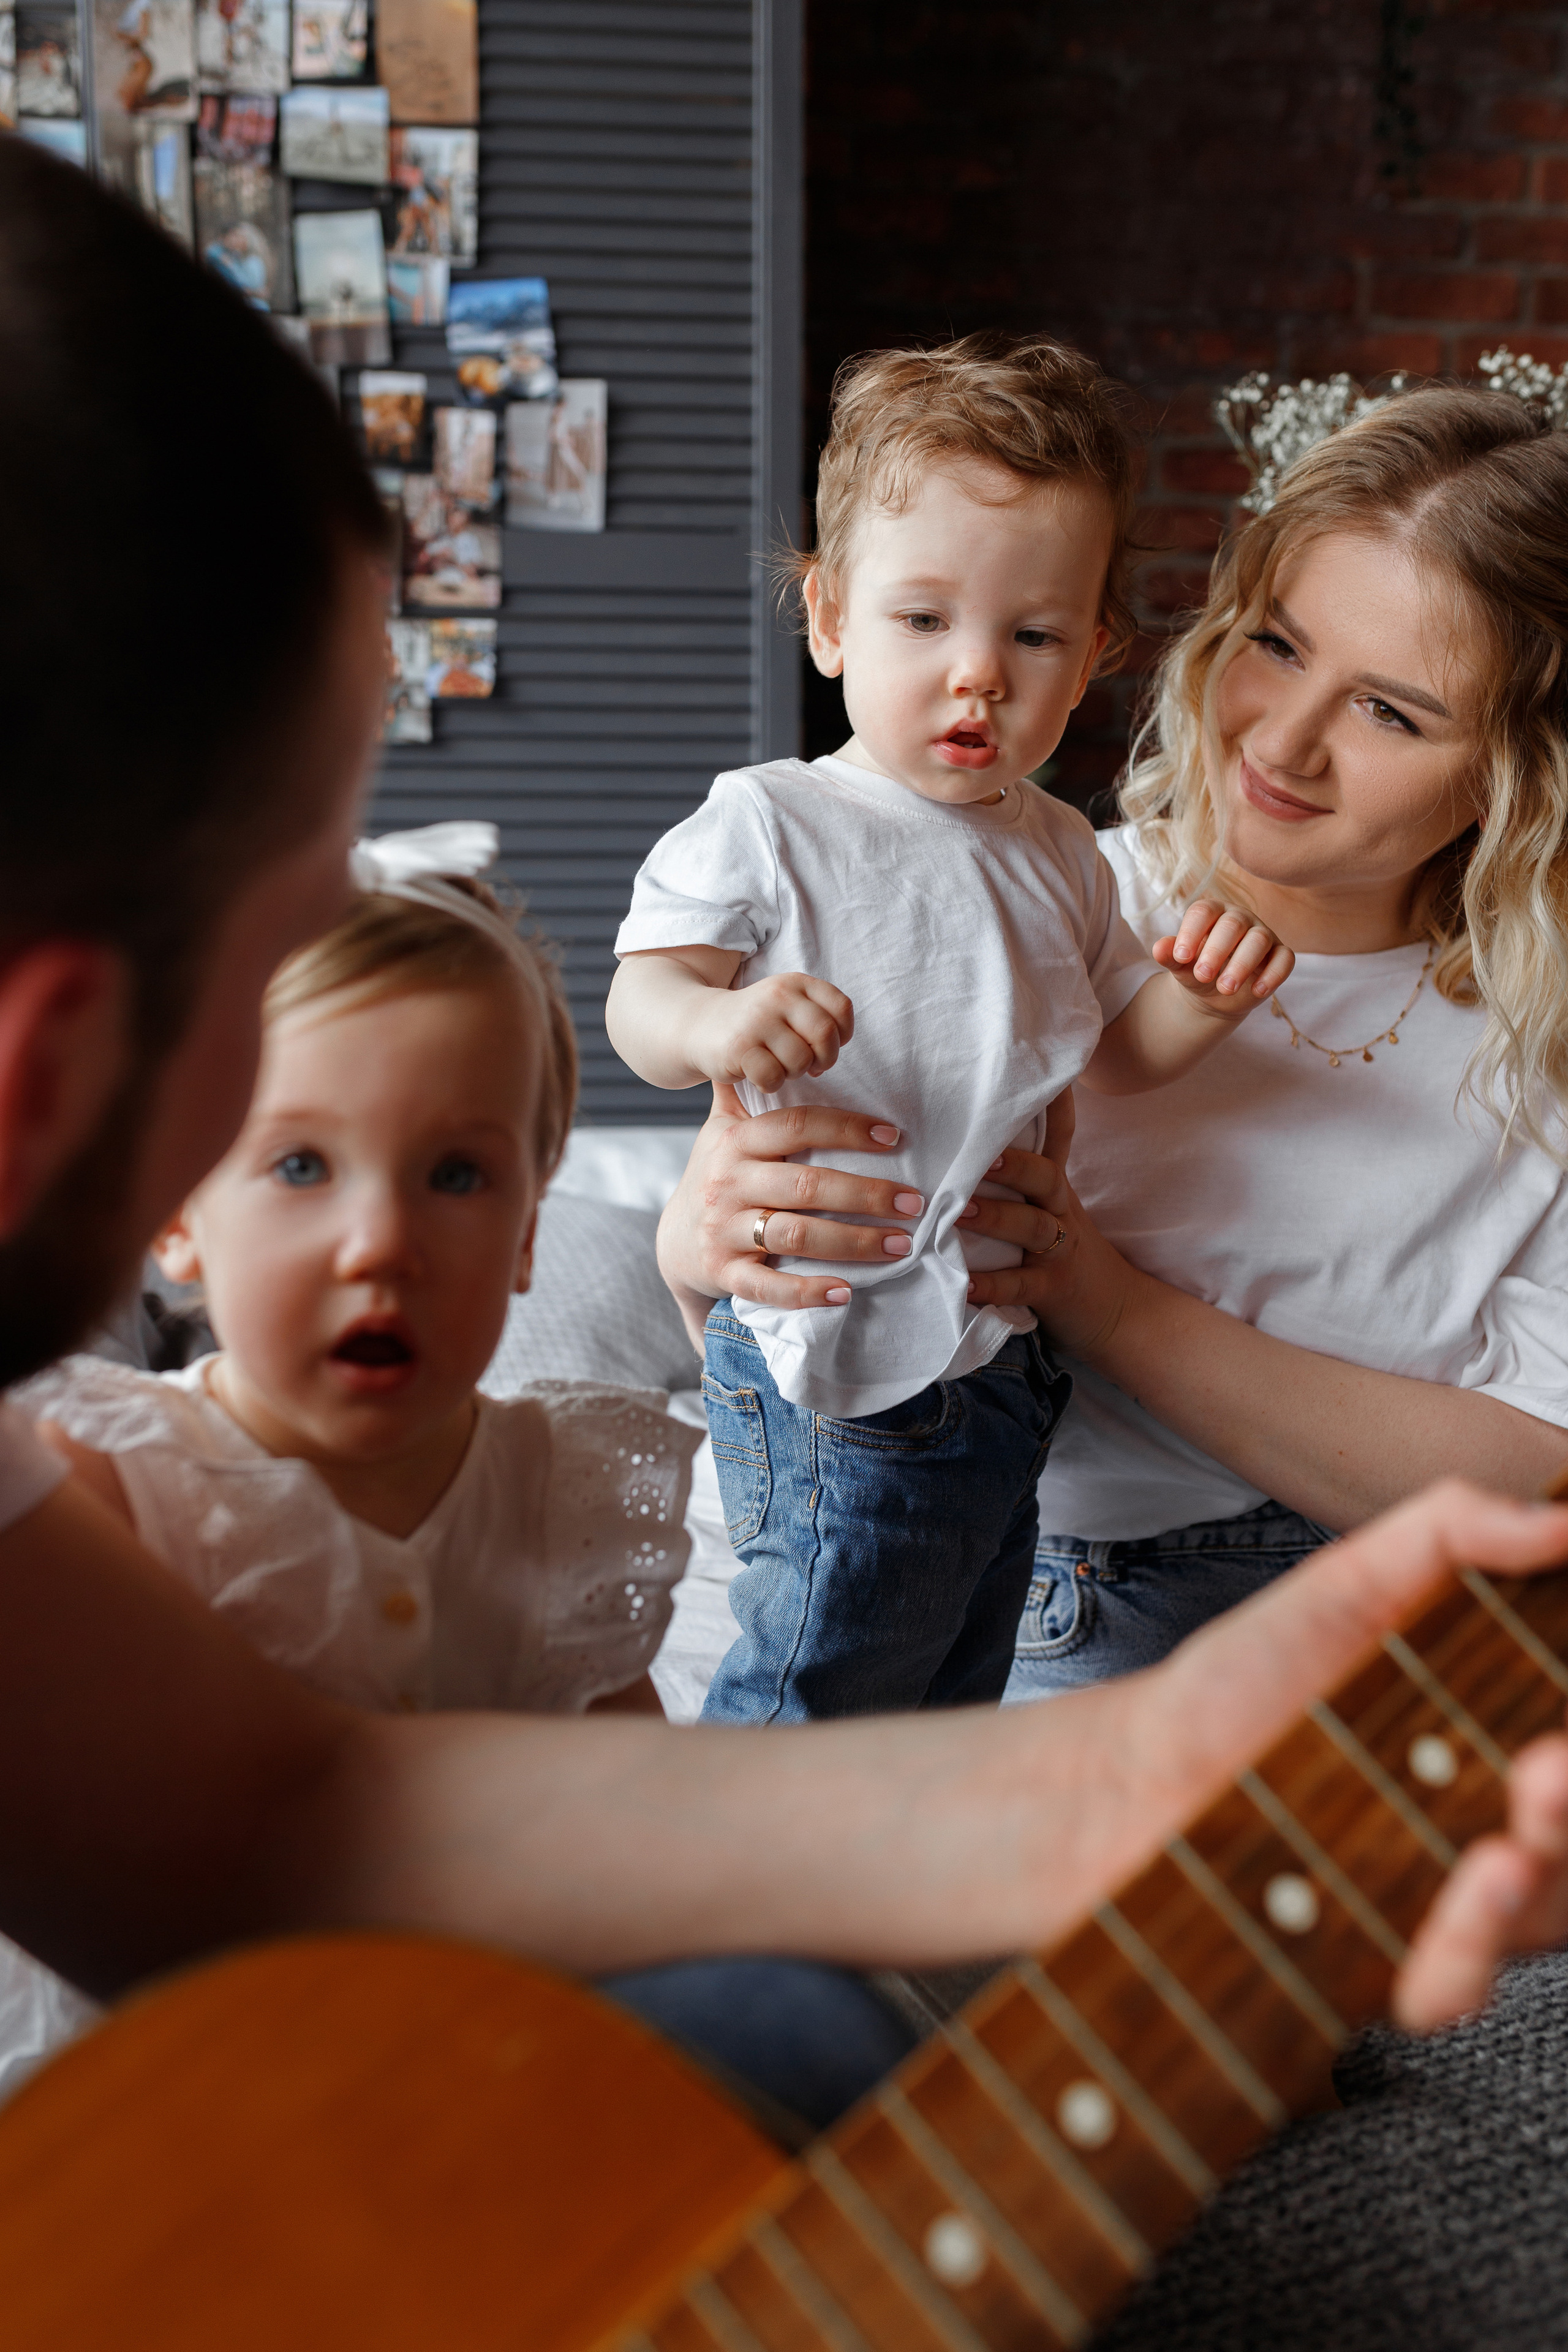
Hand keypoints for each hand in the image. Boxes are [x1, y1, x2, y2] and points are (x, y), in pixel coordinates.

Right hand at [655, 1084, 924, 1319]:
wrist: (674, 1242)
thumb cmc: (717, 1176)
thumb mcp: (722, 1128)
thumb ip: (744, 1089)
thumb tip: (759, 1031)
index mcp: (734, 1141)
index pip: (796, 1126)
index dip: (846, 1128)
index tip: (894, 1136)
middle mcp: (728, 1183)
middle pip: (806, 1186)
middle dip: (867, 1194)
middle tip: (915, 1203)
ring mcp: (724, 1230)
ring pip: (795, 1235)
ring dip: (854, 1242)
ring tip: (901, 1244)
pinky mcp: (724, 1273)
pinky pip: (768, 1286)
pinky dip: (807, 1291)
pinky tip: (846, 1291)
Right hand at [687, 972, 853, 1089]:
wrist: (700, 1024)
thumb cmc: (757, 1024)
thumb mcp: (788, 1006)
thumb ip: (818, 1017)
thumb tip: (834, 1047)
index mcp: (796, 983)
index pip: (841, 1008)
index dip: (841, 1035)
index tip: (822, 1045)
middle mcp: (778, 996)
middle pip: (825, 1035)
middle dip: (823, 1059)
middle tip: (808, 1066)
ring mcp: (757, 1020)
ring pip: (801, 1060)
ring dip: (794, 1073)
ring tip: (778, 1066)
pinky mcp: (738, 1047)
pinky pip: (773, 1077)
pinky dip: (770, 1084)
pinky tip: (759, 1075)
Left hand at [957, 1093, 1140, 1357]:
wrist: (1115, 1308)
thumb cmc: (1064, 1250)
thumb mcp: (1050, 1206)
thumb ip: (1019, 1174)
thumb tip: (967, 1135)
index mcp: (1053, 1186)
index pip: (1058, 1134)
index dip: (1053, 1102)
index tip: (1041, 1069)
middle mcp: (1058, 1209)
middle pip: (1043, 1176)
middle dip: (1012, 1164)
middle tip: (977, 1155)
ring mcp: (1058, 1250)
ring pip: (1032, 1227)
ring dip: (997, 1217)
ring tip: (962, 1212)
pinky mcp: (1052, 1289)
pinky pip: (1021, 1285)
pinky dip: (993, 1286)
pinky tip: (965, 1285)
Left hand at [1030, 1481, 1567, 2030]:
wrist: (1123, 1778)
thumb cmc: (1241, 1682)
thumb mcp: (1342, 1586)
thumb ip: (1448, 1535)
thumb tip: (1556, 1518)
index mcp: (1495, 1731)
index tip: (1563, 1732)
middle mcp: (1489, 1822)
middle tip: (1547, 1779)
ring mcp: (1439, 1904)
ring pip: (1538, 1919)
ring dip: (1537, 1892)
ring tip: (1508, 1848)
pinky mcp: (1379, 1967)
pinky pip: (1448, 1990)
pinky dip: (1460, 1959)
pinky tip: (1451, 1900)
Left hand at [1153, 898, 1293, 1016]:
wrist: (1215, 993)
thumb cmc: (1196, 971)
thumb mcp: (1181, 966)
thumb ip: (1170, 955)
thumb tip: (1159, 948)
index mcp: (1212, 913)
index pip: (1203, 911)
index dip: (1191, 932)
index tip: (1180, 957)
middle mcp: (1239, 918)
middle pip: (1232, 925)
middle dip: (1216, 951)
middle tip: (1202, 976)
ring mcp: (1262, 934)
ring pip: (1259, 940)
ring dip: (1242, 964)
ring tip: (1225, 988)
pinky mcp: (1280, 954)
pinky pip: (1285, 958)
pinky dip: (1273, 975)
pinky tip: (1257, 992)